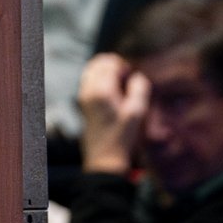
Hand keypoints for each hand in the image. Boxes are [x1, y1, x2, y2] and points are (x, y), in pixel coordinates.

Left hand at [76, 53, 148, 174]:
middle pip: (98, 63)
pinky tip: (112, 90)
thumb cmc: (123, 138)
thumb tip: (137, 76)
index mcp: (102, 90)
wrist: (105, 159)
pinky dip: (99, 79)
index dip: (124, 66)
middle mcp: (88, 90)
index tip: (133, 77)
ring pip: (91, 70)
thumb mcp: (137, 114)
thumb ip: (139, 90)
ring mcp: (83, 96)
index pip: (110, 63)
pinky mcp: (83, 103)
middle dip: (114, 65)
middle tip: (127, 78)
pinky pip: (88, 80)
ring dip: (105, 71)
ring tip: (121, 83)